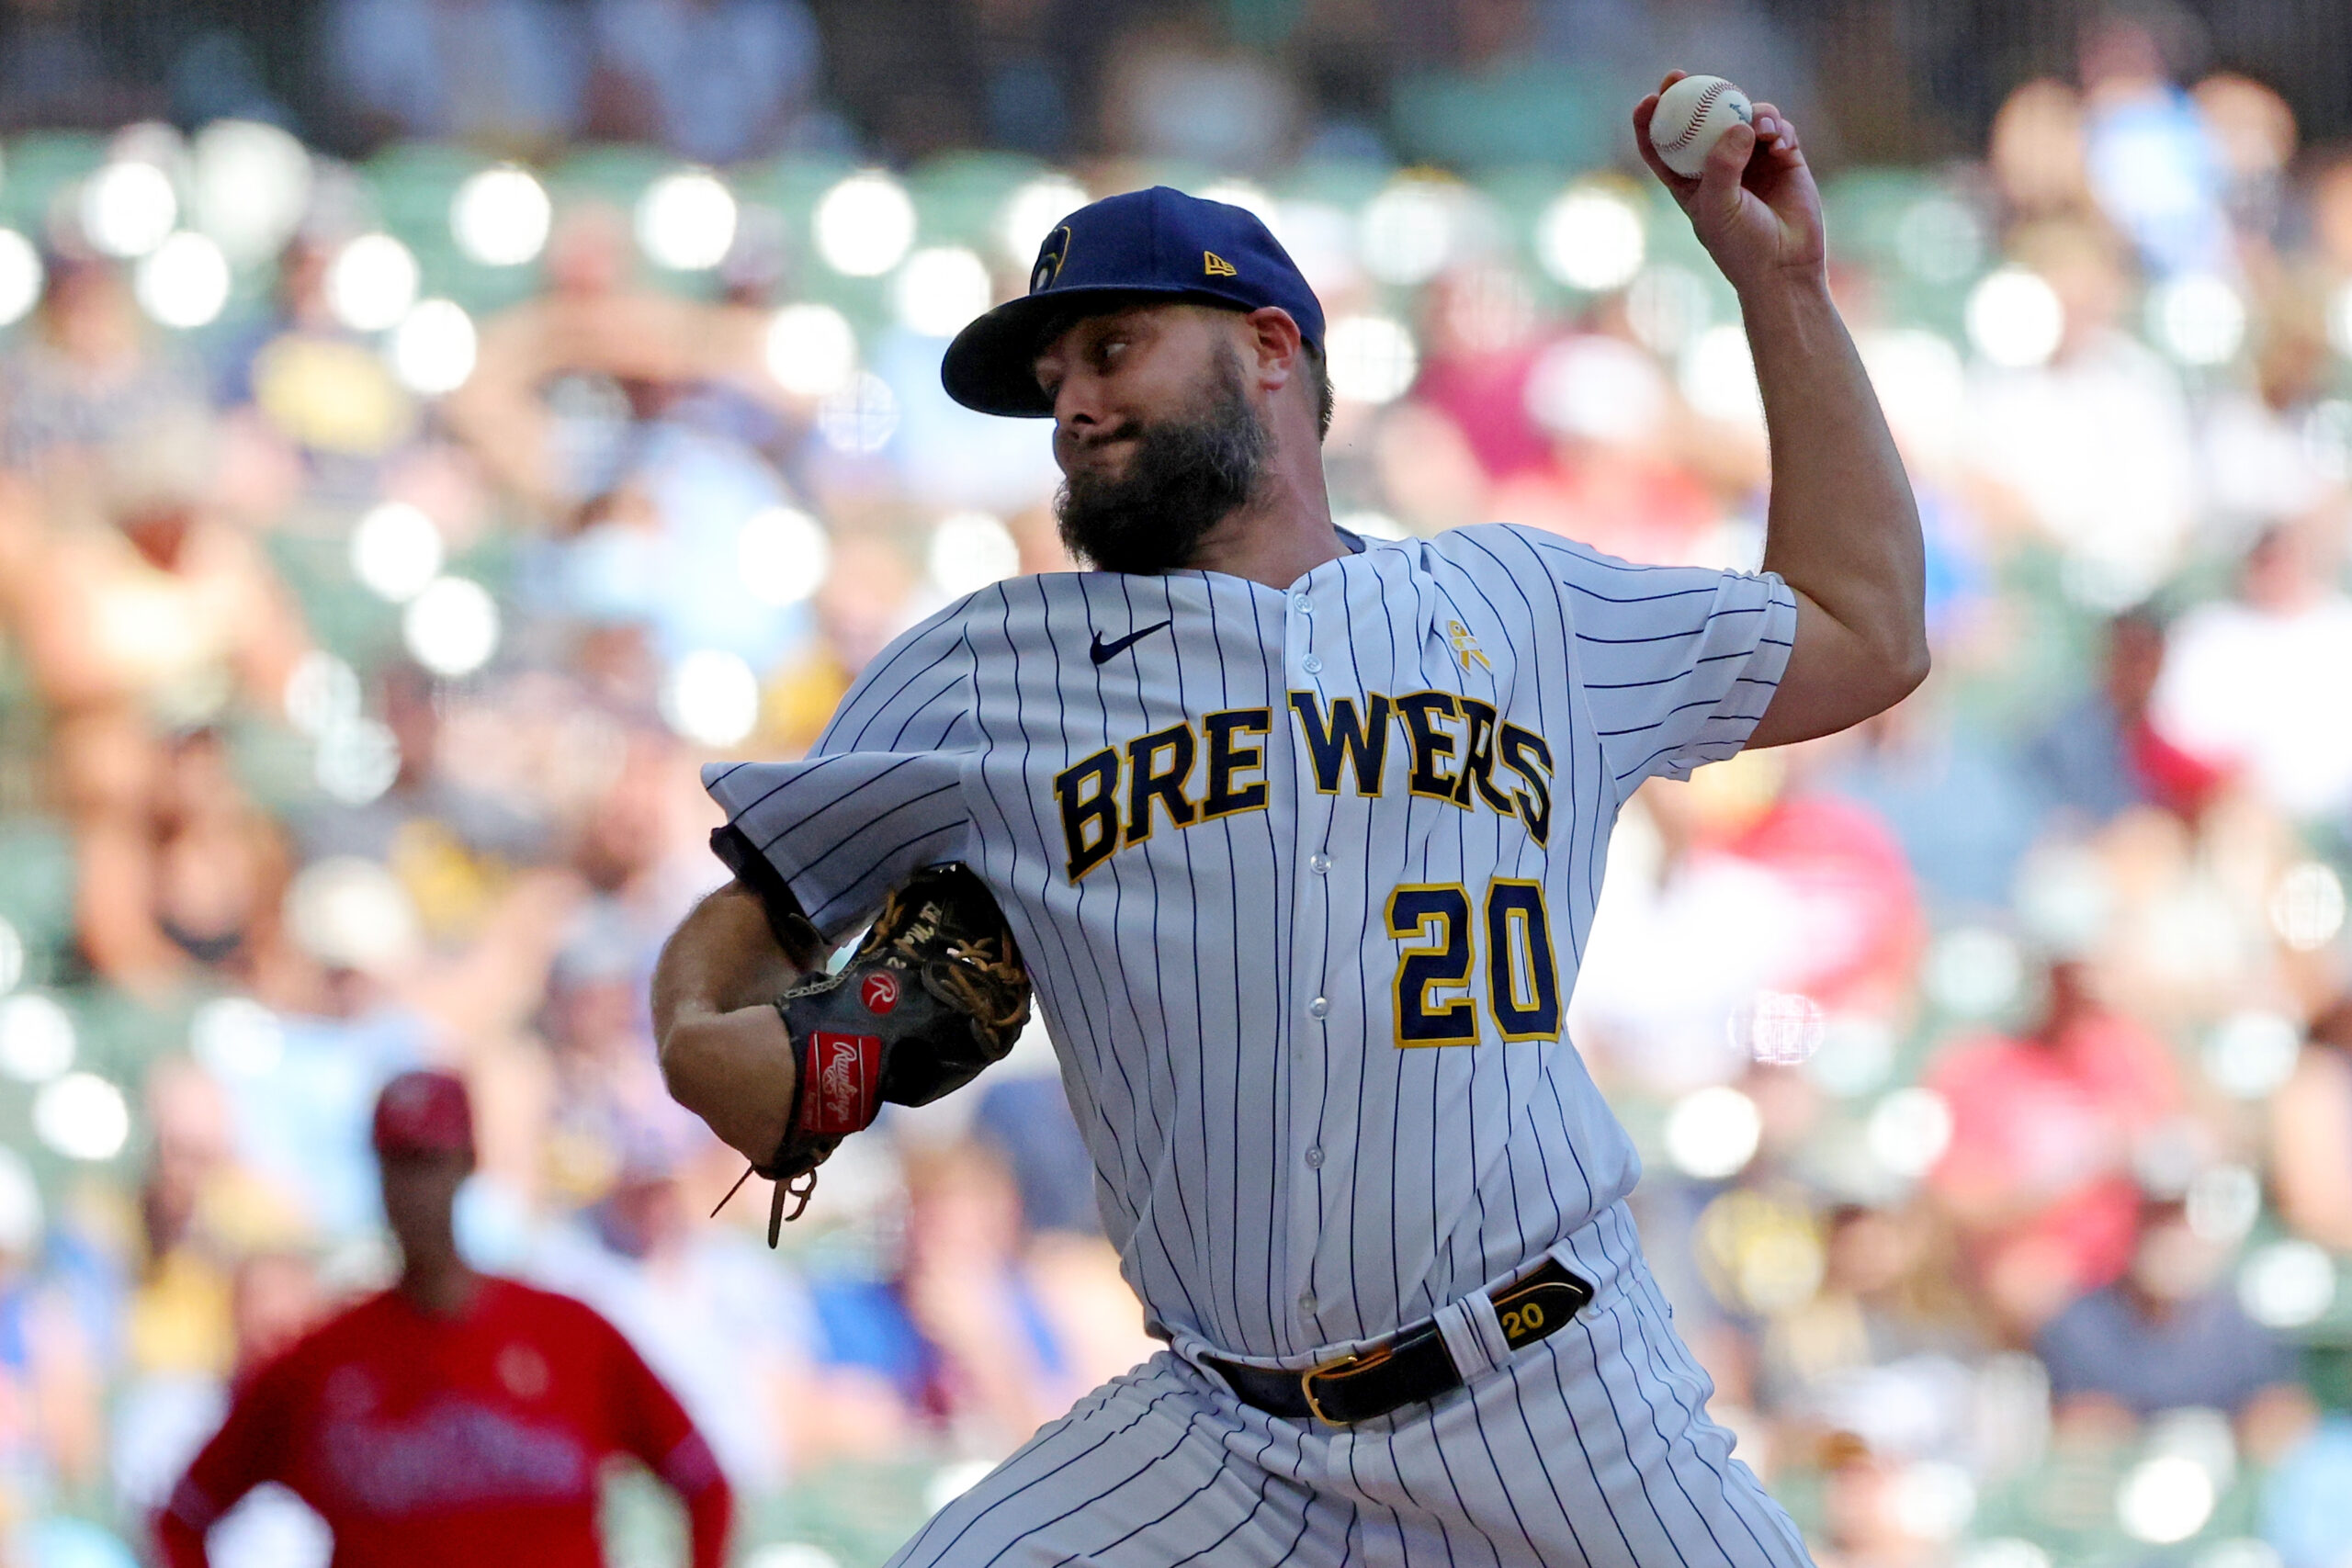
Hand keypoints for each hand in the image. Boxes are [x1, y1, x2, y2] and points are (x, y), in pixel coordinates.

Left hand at [1632, 72, 1825, 296]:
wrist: (1786, 268)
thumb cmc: (1742, 246)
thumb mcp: (1718, 207)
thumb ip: (1722, 165)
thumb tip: (1739, 124)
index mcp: (1690, 182)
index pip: (1663, 146)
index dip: (1652, 120)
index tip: (1650, 99)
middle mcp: (1720, 166)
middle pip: (1702, 120)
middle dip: (1693, 94)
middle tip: (1684, 77)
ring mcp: (1753, 160)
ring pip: (1745, 118)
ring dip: (1750, 113)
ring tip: (1761, 128)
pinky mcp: (1785, 159)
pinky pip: (1779, 129)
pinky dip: (1778, 128)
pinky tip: (1780, 142)